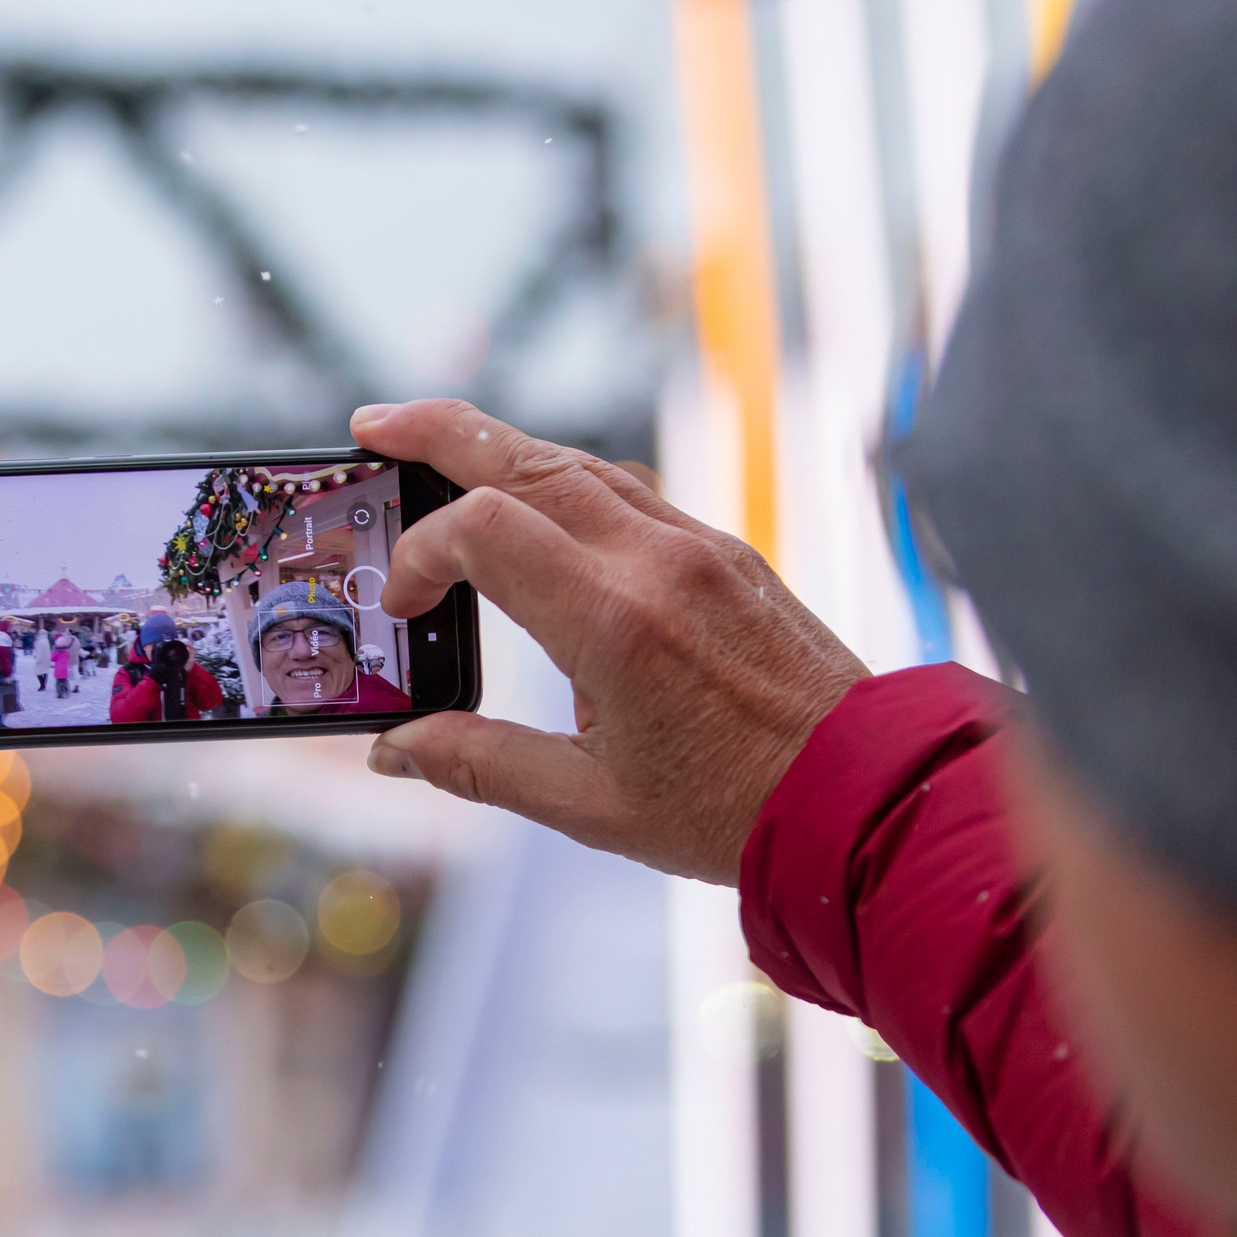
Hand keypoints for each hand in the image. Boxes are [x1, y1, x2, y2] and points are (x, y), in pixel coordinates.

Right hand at [355, 399, 867, 883]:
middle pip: (526, 458)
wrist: (864, 796)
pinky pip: (630, 490)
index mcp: (615, 622)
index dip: (420, 553)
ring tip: (440, 450)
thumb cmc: (733, 810)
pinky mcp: (726, 554)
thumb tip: (395, 751)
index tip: (403, 603)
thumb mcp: (591, 805)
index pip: (483, 528)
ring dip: (503, 448)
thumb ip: (481, 766)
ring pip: (581, 464)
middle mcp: (657, 563)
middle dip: (439, 433)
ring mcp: (699, 547)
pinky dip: (565, 481)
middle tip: (373, 426)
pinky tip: (535, 501)